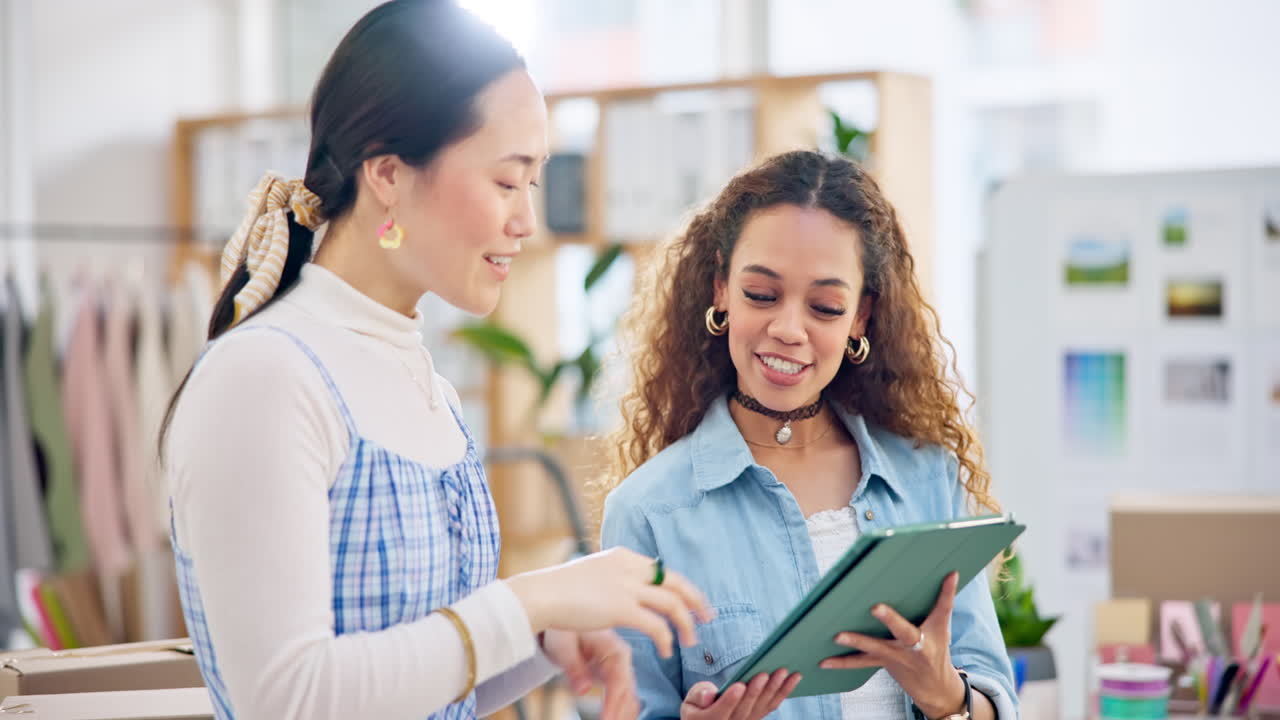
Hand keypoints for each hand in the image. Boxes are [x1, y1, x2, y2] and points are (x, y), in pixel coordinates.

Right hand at [507, 547, 713, 658]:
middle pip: (675, 581)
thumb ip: (611, 579)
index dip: (681, 586)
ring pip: (672, 603)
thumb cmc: (557, 589)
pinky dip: (667, 639)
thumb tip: (621, 592)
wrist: (539, 594)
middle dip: (696, 600)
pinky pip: (656, 625)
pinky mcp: (621, 607)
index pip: (662, 569)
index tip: (691, 601)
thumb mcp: (591, 574)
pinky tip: (667, 650)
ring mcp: (626, 585)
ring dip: (686, 624)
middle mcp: (629, 566)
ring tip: (691, 641)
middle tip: (708, 616)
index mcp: (623, 556)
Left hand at [542, 629, 639, 719]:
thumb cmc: (564, 630)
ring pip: (628, 697)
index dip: (614, 705)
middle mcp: (621, 659)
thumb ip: (574, 668)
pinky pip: (622, 695)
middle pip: (627, 693)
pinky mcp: (612, 676)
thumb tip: (583, 690)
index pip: (619, 683)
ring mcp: (619, 668)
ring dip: (623, 714)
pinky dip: (620, 709)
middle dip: (620, 714)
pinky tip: (616, 719)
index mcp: (615, 649)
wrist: (563, 617)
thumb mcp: (564, 645)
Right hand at [680, 671, 800, 719]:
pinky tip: (794, 677)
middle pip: (745, 709)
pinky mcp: (758, 717)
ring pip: (762, 707)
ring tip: (784, 671)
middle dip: (756, 691)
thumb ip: (698, 696)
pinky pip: (772, 705)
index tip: (739, 686)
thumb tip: (708, 696)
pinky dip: (784, 692)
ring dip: (775, 689)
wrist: (706, 719)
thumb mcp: (690, 701)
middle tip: (765, 673)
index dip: (730, 700)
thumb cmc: (698, 705)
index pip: (720, 712)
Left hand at [821, 571, 966, 718]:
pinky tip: (823, 662)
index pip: (940, 610)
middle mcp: (913, 646)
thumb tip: (952, 572)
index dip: (945, 593)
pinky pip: (860, 662)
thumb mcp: (942, 626)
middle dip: (890, 619)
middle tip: (875, 607)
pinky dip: (841, 662)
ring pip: (875, 649)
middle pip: (902, 630)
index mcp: (931, 633)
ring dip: (856, 642)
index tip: (948, 575)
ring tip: (837, 636)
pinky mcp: (881, 662)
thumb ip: (944, 600)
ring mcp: (896, 656)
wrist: (934, 687)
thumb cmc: (937, 648)